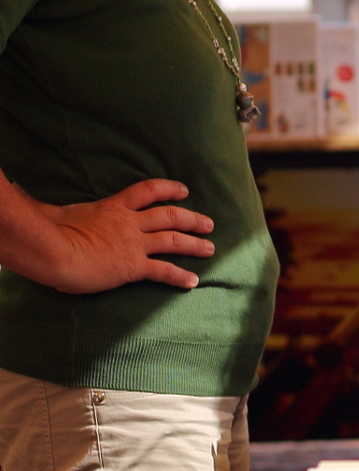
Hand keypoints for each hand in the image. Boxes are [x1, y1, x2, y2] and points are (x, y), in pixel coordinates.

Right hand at [11, 179, 214, 293]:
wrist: (53, 251)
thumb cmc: (48, 231)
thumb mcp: (59, 212)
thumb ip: (60, 209)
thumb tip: (36, 200)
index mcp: (113, 207)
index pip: (148, 191)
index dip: (169, 189)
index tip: (184, 191)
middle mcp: (130, 223)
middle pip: (170, 216)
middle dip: (192, 219)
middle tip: (208, 224)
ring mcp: (133, 244)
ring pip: (173, 241)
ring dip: (194, 245)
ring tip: (210, 249)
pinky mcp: (132, 266)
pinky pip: (163, 271)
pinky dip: (180, 276)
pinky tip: (193, 282)